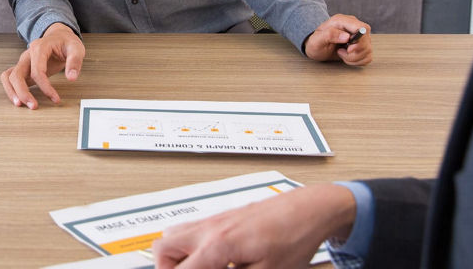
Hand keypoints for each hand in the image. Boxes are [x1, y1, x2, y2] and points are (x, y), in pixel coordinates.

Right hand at [0, 23, 84, 108]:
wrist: (59, 36)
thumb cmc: (66, 42)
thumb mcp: (76, 48)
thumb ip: (74, 62)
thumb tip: (71, 77)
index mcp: (39, 48)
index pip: (37, 71)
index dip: (45, 87)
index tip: (55, 98)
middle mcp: (27, 55)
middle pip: (17, 74)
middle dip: (23, 92)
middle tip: (33, 106)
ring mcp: (23, 62)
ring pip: (8, 77)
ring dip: (12, 91)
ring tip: (20, 105)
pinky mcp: (23, 68)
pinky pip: (9, 78)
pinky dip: (10, 89)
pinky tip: (19, 99)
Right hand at [152, 183, 355, 268]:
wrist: (310, 209)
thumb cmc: (294, 238)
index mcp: (217, 245)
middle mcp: (210, 229)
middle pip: (163, 247)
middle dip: (167, 268)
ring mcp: (215, 220)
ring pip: (174, 234)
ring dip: (177, 255)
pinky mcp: (223, 217)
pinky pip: (192, 229)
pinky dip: (192, 246)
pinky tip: (216, 260)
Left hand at [304, 14, 371, 65]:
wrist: (316, 48)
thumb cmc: (315, 42)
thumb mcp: (317, 39)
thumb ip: (330, 35)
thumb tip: (347, 36)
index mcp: (343, 21)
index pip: (362, 28)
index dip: (359, 40)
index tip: (349, 48)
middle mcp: (353, 27)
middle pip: (367, 41)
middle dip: (354, 52)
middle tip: (340, 52)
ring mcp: (359, 37)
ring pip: (368, 50)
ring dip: (354, 58)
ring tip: (341, 54)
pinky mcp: (361, 47)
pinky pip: (368, 57)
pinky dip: (358, 61)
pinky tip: (347, 58)